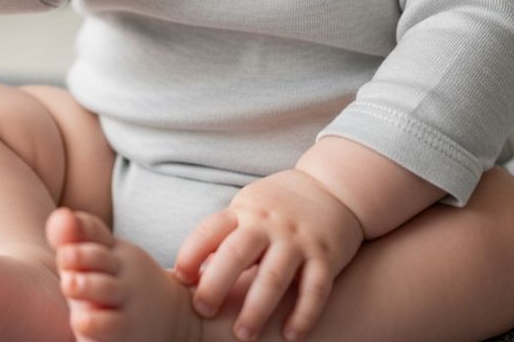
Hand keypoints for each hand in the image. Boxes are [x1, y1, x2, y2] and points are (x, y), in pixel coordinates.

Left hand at [174, 170, 363, 341]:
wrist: (334, 186)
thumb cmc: (279, 207)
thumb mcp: (249, 209)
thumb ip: (224, 238)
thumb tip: (188, 277)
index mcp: (245, 212)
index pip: (211, 229)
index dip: (191, 252)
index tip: (179, 278)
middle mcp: (269, 224)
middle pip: (237, 252)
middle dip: (217, 282)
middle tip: (203, 310)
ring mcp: (298, 240)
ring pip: (274, 275)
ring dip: (257, 308)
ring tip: (243, 335)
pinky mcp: (326, 256)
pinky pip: (315, 288)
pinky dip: (303, 314)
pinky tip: (291, 335)